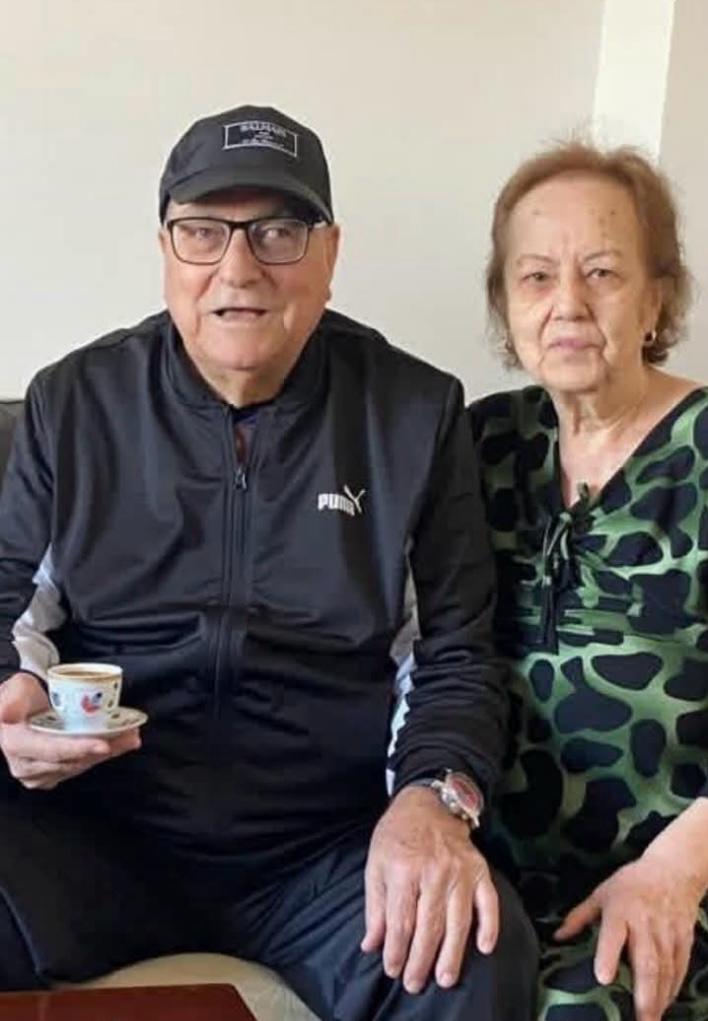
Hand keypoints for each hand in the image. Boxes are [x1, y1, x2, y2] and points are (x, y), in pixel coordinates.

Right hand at [0, 671, 140, 789]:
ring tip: (130, 737)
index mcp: (15, 744)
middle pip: (72, 761)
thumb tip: (6, 713)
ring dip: (108, 753)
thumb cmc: (19, 696)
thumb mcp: (15, 689)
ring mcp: (39, 773)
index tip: (103, 744)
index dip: (78, 748)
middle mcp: (26, 765)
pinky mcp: (53, 774)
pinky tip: (121, 743)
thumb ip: (12, 699)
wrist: (20, 707)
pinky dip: (102, 754)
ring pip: (80, 765)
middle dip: (103, 750)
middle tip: (129, 735)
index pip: (51, 750)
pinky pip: (82, 765)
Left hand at [361, 784, 497, 993]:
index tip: (393, 970)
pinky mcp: (479, 870)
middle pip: (428, 925)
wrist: (427, 803)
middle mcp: (434, 872)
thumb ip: (375, 907)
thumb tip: (372, 945)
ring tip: (446, 978)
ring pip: (458, 920)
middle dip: (421, 960)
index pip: (401, 920)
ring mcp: (460, 872)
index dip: (396, 950)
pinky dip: (489, 926)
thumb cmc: (397, 836)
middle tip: (415, 983)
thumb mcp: (376, 865)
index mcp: (404, 870)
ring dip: (452, 953)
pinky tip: (484, 947)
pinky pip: (489, 902)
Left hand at [554, 854, 702, 1020]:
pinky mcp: (683, 939)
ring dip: (659, 997)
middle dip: (643, 993)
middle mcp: (644, 923)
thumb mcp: (601, 894)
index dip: (608, 956)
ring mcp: (666, 932)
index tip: (603, 978)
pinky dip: (673, 987)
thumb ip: (579, 917)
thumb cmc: (631, 883)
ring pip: (665, 969)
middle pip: (646, 961)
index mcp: (620, 910)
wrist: (672, 871)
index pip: (613, 934)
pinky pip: (679, 967)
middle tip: (638, 1017)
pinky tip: (666, 1003)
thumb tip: (558, 937)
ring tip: (651, 1018)